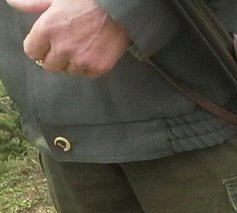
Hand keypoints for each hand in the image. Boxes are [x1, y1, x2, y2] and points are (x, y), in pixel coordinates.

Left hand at [8, 0, 130, 77]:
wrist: (119, 11)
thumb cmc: (87, 2)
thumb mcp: (56, 0)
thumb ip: (33, 5)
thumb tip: (13, 3)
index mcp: (47, 29)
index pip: (32, 52)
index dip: (40, 48)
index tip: (48, 45)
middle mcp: (61, 47)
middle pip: (49, 66)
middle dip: (56, 57)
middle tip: (68, 46)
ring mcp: (80, 59)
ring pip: (69, 71)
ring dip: (73, 63)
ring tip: (83, 48)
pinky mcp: (97, 68)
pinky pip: (87, 75)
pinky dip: (90, 67)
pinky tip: (94, 53)